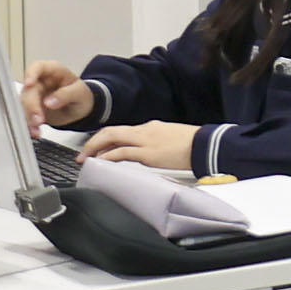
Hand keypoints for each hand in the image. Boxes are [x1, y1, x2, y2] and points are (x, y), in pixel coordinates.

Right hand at [21, 62, 94, 134]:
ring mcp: (33, 95)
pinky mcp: (31, 109)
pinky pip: (26, 116)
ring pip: (23, 105)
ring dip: (28, 118)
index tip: (29, 84)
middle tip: (38, 119)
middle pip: (28, 90)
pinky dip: (29, 126)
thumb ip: (66, 94)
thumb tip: (49, 102)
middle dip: (31, 106)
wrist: (81, 108)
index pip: (37, 67)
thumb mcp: (80, 92)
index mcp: (52, 71)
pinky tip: (35, 132)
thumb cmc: (81, 94)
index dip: (30, 74)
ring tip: (37, 129)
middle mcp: (39, 81)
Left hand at [79, 122, 201, 169]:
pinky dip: (107, 156)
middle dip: (94, 141)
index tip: (98, 148)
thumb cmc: (195, 144)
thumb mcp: (173, 139)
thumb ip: (158, 143)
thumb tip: (151, 153)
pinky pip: (121, 153)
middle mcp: (145, 130)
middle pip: (111, 131)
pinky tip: (100, 162)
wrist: (207, 145)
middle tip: (84, 153)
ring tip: (86, 159)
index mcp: (152, 127)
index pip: (123, 131)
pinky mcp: (148, 154)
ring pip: (111, 138)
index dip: (106, 139)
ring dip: (95, 148)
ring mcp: (145, 141)